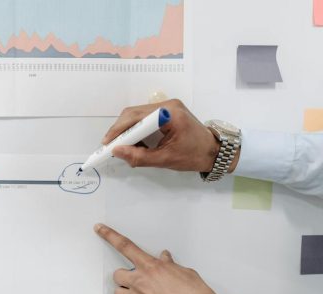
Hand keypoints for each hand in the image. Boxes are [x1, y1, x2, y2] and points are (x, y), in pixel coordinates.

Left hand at [94, 223, 237, 293]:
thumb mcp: (186, 274)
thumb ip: (170, 266)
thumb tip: (165, 259)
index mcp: (152, 267)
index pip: (125, 246)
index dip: (110, 236)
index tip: (99, 229)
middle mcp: (140, 282)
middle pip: (117, 275)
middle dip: (125, 276)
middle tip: (138, 280)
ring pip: (118, 293)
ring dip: (127, 292)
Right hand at [103, 99, 239, 172]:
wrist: (215, 151)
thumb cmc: (194, 155)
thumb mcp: (165, 159)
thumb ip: (139, 156)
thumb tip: (117, 151)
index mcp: (169, 113)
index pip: (136, 117)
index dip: (119, 130)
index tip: (108, 143)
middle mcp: (167, 105)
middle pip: (134, 113)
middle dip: (120, 130)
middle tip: (110, 146)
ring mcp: (167, 106)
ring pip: (137, 115)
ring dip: (127, 130)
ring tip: (123, 147)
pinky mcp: (167, 112)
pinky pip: (144, 118)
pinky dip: (136, 130)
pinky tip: (135, 143)